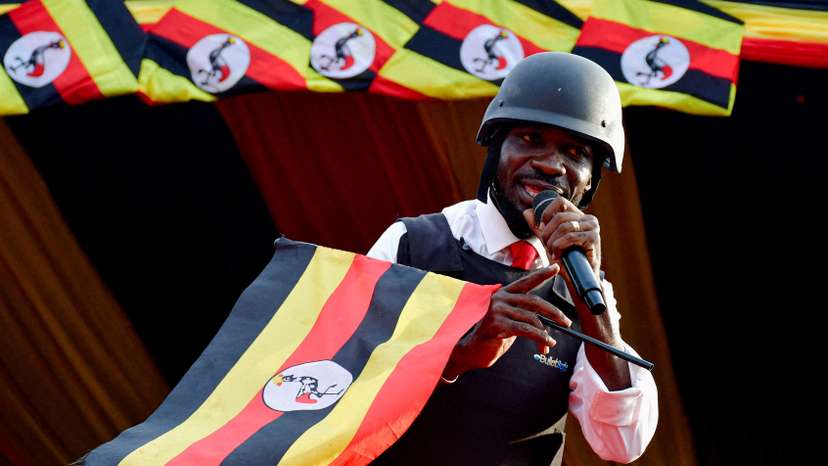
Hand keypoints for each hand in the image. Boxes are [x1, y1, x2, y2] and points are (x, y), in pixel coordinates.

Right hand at [443, 265, 571, 377]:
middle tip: (566, 322)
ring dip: (544, 333)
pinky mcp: (497, 324)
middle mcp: (500, 298)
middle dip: (553, 312)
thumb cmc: (492, 336)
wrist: (471, 352)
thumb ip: (523, 315)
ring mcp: (497, 310)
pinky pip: (525, 329)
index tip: (556, 267)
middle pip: (534, 301)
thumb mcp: (510, 321)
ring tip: (550, 344)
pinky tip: (545, 344)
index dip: (542, 274)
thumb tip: (549, 321)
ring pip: (531, 318)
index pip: (526, 282)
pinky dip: (539, 338)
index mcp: (503, 294)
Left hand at [522, 197, 601, 277]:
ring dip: (553, 242)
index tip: (541, 227)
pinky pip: (570, 236)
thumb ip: (539, 228)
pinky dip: (559, 246)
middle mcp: (588, 219)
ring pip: (564, 226)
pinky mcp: (594, 238)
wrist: (577, 280)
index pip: (560, 201)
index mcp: (578, 216)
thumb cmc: (566, 261)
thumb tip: (527, 212)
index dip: (547, 212)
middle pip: (559, 216)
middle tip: (547, 247)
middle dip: (547, 233)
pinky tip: (558, 255)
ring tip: (553, 253)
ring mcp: (593, 228)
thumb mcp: (549, 241)